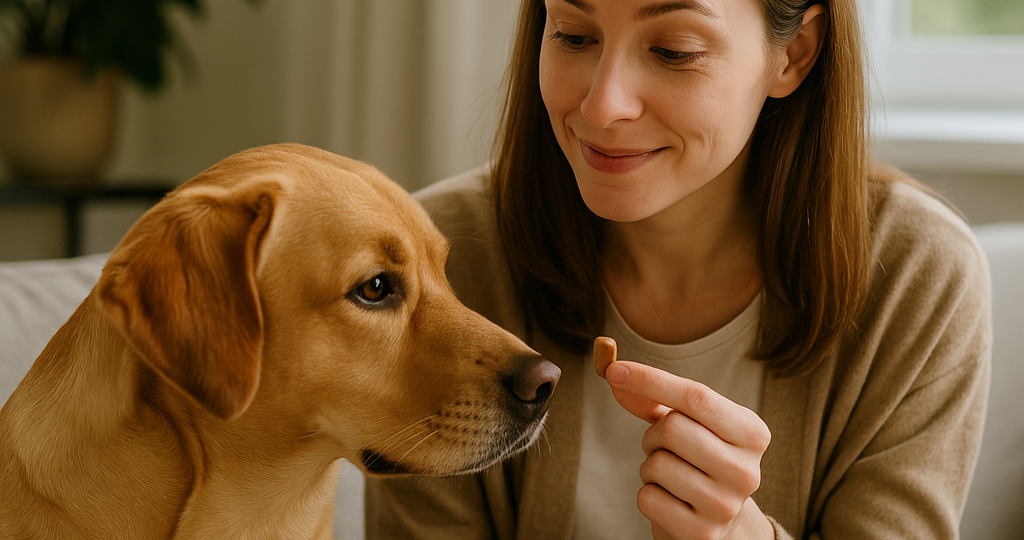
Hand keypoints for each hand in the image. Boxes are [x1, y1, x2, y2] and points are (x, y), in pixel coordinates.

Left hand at [594, 337, 773, 539]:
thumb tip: (616, 374)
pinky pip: (648, 498)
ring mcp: (725, 505)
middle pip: (672, 428)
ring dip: (650, 467)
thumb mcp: (690, 425)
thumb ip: (654, 399)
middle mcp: (746, 470)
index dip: (650, 380)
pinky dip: (648, 494)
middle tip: (663, 447)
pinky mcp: (701, 533)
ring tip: (670, 476)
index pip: (696, 396)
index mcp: (752, 433)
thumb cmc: (700, 461)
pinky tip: (669, 500)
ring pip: (656, 464)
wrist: (721, 524)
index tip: (614, 370)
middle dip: (653, 434)